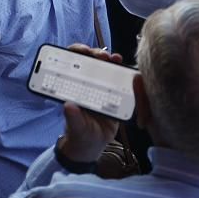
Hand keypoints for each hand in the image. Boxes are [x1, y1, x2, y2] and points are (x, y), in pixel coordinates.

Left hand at [57, 44, 126, 164]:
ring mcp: (102, 89)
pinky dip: (126, 77)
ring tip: (116, 60)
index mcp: (73, 87)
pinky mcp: (116, 97)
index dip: (76, 52)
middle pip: (91, 62)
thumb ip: (72, 118)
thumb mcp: (76, 127)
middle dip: (97, 54)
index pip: (72, 62)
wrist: (93, 146)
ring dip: (112, 62)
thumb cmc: (80, 134)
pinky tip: (130, 74)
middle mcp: (87, 84)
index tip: (83, 50)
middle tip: (103, 56)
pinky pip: (121, 84)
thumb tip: (68, 106)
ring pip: (107, 70)